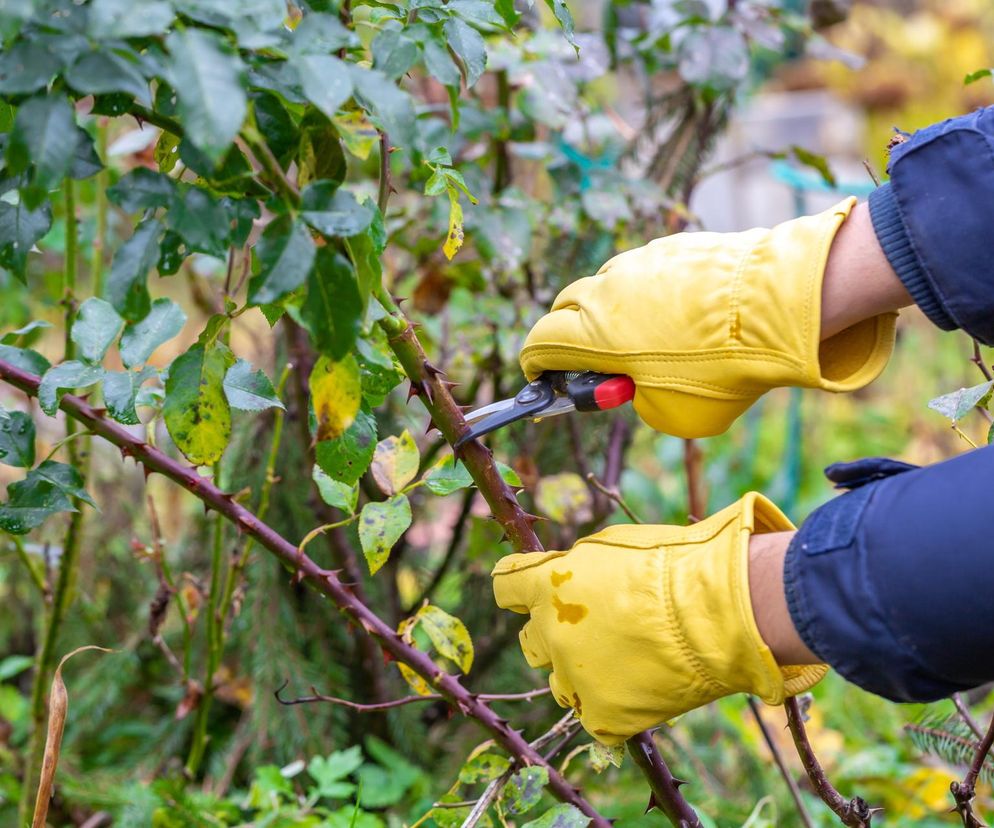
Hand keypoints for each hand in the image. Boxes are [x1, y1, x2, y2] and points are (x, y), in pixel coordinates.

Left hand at [491, 494, 826, 744]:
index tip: (532, 592)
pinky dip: (611, 709)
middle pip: (530, 641)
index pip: (506, 587)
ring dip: (579, 672)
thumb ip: (578, 565)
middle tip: (589, 629)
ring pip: (559, 684)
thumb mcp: (614, 546)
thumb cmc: (674, 563)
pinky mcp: (604, 716)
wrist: (719, 610)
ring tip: (621, 661)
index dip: (520, 589)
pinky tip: (636, 692)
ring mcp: (575, 677)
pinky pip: (592, 719)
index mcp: (548, 584)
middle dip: (552, 633)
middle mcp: (551, 632)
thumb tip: (567, 573)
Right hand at [520, 198, 899, 437]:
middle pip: (567, 307)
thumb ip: (639, 400)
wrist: (779, 307)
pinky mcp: (675, 246)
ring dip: (613, 311)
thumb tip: (639, 383)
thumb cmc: (722, 370)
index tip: (543, 375)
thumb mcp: (672, 414)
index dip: (536, 363)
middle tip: (595, 359)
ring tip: (650, 338)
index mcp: (595, 334)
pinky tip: (686, 314)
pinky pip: (648, 271)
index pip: (540, 343)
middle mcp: (608, 290)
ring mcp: (642, 262)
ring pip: (608, 285)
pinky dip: (652, 293)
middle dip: (569, 334)